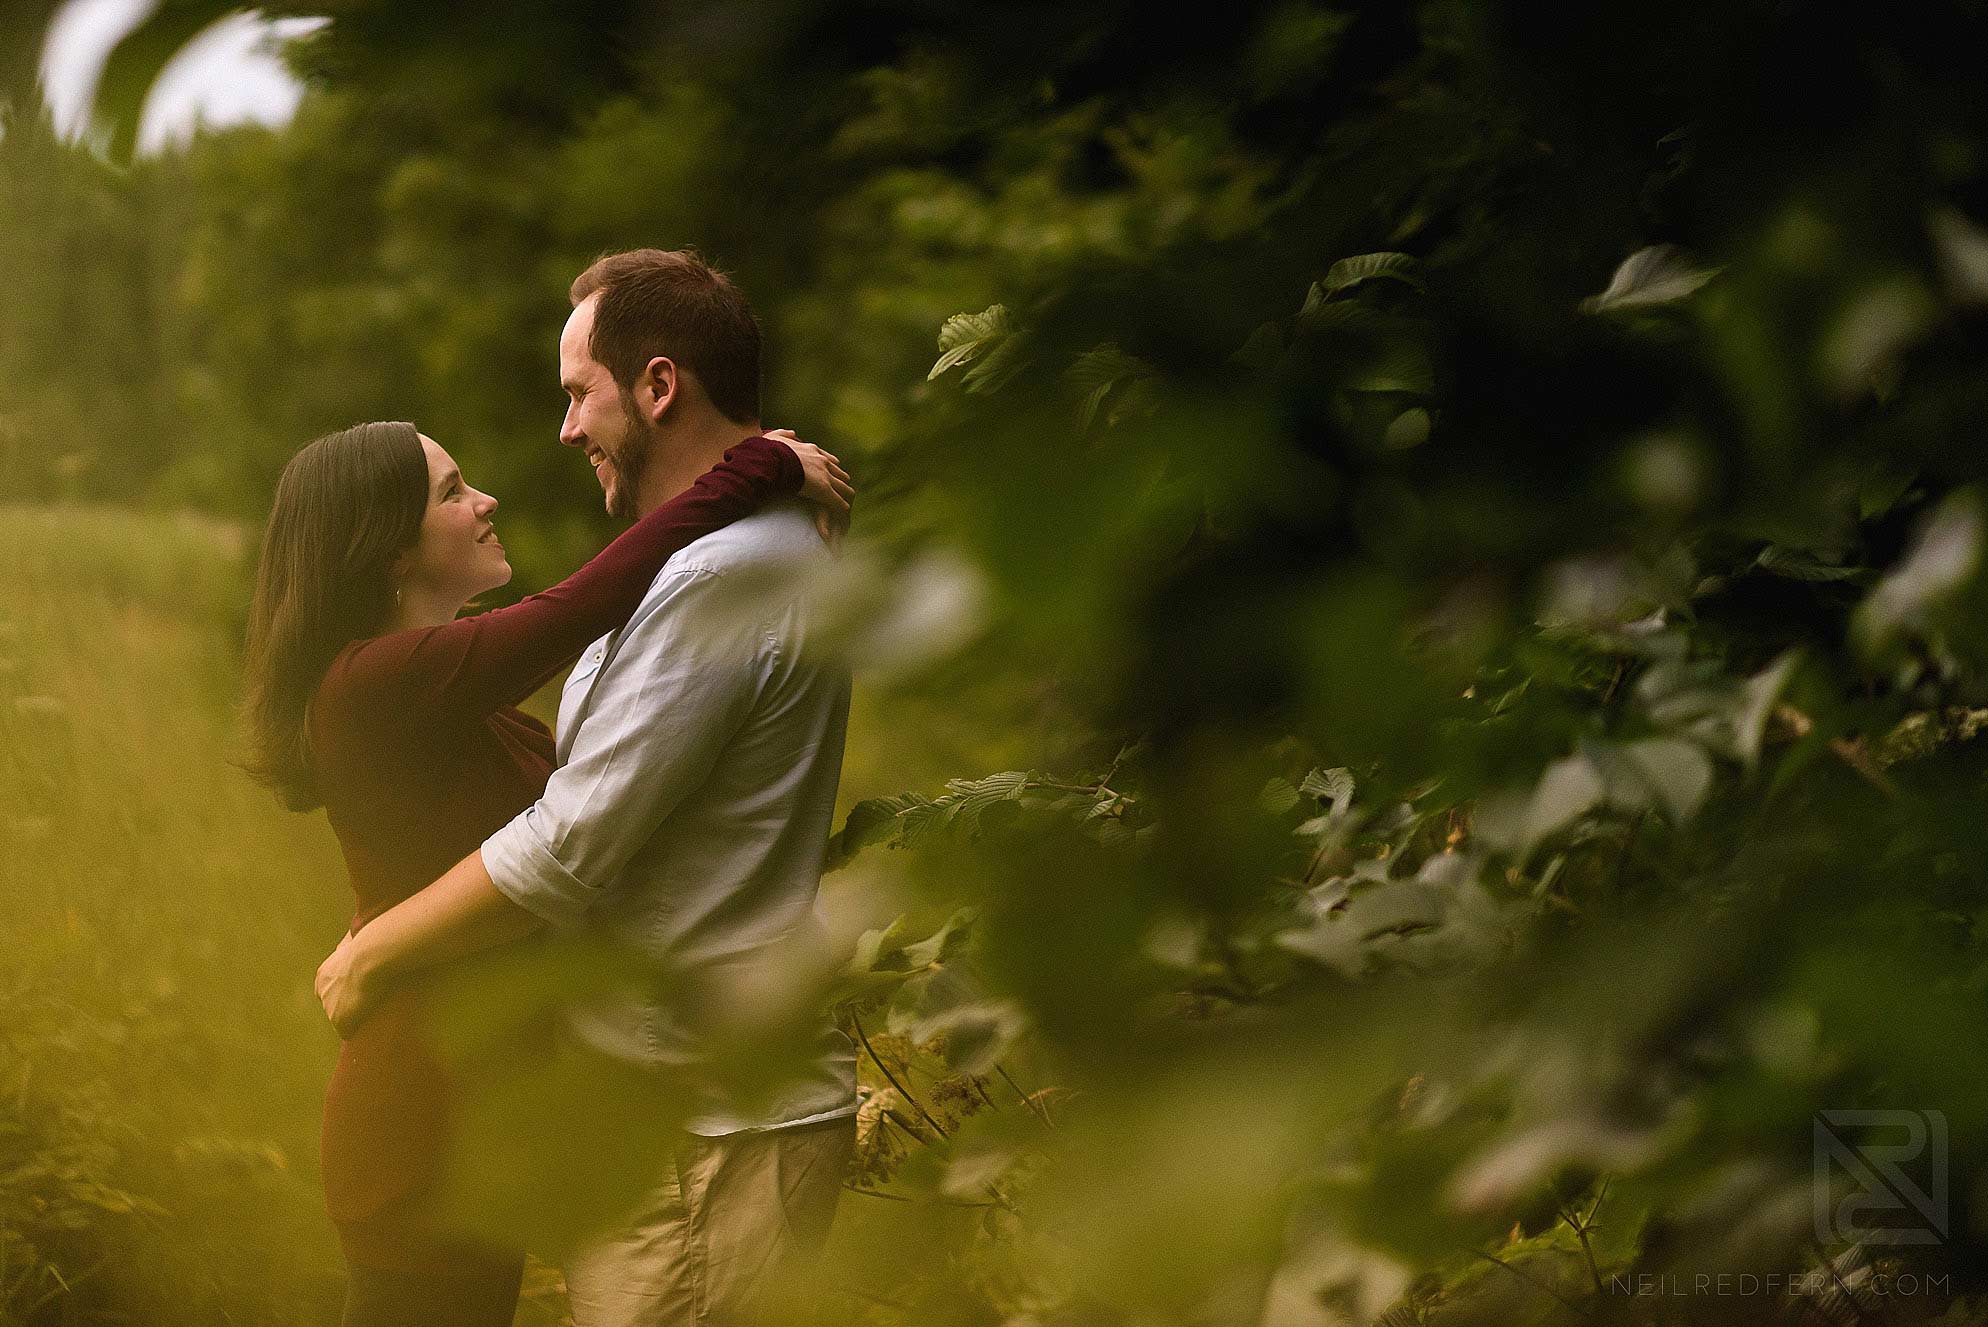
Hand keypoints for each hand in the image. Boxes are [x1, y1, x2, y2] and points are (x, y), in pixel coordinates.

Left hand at [316, 929, 384, 1038]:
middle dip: (347, 1007)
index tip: (359, 991)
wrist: (370, 955)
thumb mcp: (352, 938)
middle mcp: (321, 993)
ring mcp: (329, 1008)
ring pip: (341, 1019)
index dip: (345, 992)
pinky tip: (371, 1026)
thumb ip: (348, 942)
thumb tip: (352, 931)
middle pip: (333, 1007)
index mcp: (322, 975)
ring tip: (373, 1017)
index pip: (328, 990)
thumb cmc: (367, 943)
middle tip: (368, 1005)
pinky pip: (348, 1031)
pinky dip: (358, 1030)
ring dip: (354, 1019)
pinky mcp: (340, 1021)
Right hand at [765, 429, 852, 548]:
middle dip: (841, 482)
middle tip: (840, 492)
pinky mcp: (824, 490)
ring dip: (844, 495)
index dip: (831, 468)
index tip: (831, 475)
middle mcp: (822, 461)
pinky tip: (843, 512)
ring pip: (843, 487)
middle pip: (840, 473)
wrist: (772, 460)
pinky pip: (838, 501)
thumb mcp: (774, 438)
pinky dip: (841, 507)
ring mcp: (825, 475)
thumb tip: (793, 433)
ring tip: (845, 504)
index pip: (828, 459)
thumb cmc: (768, 451)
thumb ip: (784, 434)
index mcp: (811, 450)